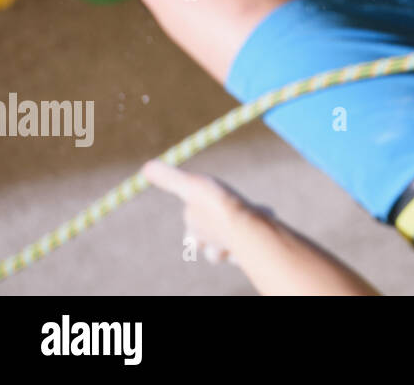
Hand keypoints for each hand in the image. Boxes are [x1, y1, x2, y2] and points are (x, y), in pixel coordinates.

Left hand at [142, 160, 266, 264]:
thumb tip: (146, 167)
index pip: (191, 232)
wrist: (245, 225)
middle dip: (215, 236)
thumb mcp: (190, 185)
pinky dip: (260, 226)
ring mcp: (234, 247)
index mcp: (195, 232)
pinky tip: (266, 214)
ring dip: (236, 235)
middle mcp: (212, 244)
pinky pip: (257, 237)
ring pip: (232, 247)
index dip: (195, 221)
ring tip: (245, 217)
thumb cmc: (216, 206)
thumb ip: (170, 178)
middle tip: (224, 220)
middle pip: (210, 246)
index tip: (203, 207)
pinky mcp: (256, 245)